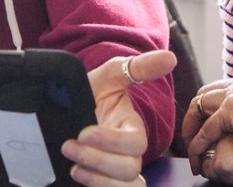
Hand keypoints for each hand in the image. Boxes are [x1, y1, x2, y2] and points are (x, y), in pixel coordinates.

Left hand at [62, 50, 176, 185]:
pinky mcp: (102, 182)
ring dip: (96, 179)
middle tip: (70, 146)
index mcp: (132, 128)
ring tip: (72, 165)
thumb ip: (137, 68)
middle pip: (129, 169)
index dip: (111, 141)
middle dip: (98, 160)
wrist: (63, 108)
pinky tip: (78, 176)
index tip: (84, 132)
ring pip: (124, 185)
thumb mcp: (108, 76)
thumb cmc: (90, 92)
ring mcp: (115, 171)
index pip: (135, 143)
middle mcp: (127, 152)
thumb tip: (170, 58)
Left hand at [185, 73, 232, 179]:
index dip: (210, 108)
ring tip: (191, 149)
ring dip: (191, 129)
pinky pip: (206, 129)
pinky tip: (198, 159)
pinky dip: (198, 145)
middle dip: (195, 115)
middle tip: (192, 137)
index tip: (206, 127)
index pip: (223, 88)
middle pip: (206, 92)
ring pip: (199, 106)